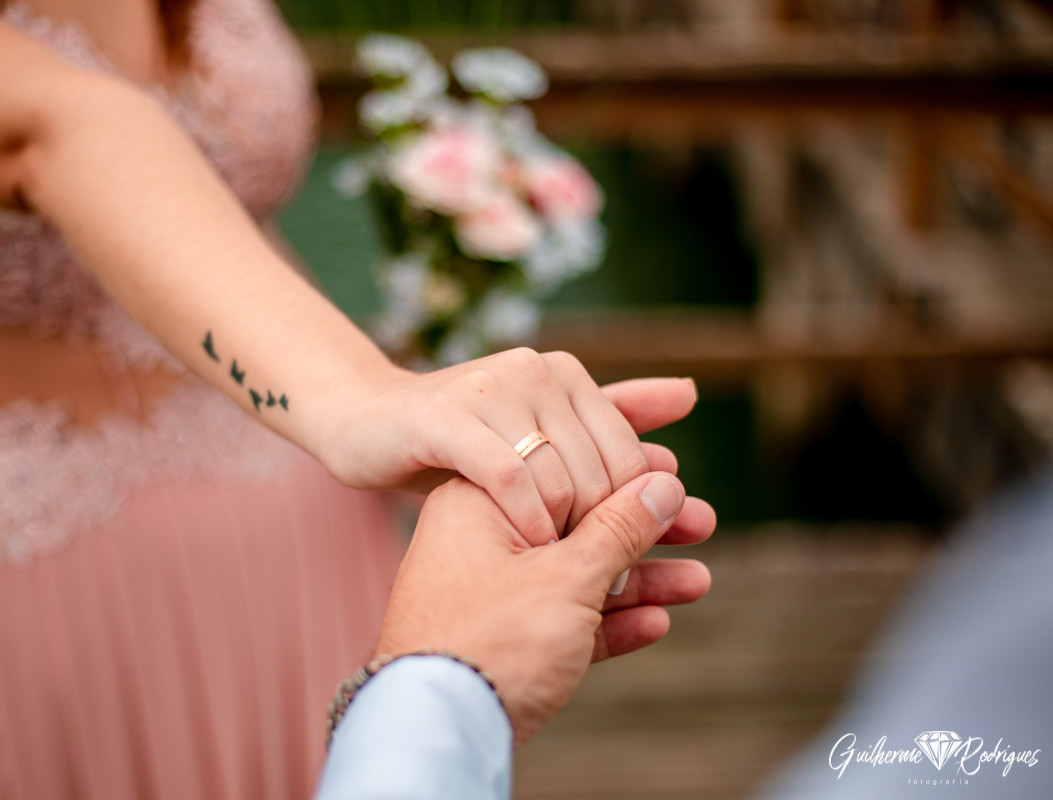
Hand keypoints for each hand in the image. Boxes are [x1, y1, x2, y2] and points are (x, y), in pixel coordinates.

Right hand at [319, 347, 697, 544]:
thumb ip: (612, 415)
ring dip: (567, 537)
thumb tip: (690, 393)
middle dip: (605, 535)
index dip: (634, 514)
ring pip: (563, 479)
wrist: (362, 424)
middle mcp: (534, 370)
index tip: (626, 562)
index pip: (629, 456)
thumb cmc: (456, 439)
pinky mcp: (446, 418)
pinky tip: (525, 549)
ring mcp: (491, 389)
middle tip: (595, 584)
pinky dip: (527, 522)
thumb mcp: (537, 430)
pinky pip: (510, 479)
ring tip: (556, 573)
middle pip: (602, 471)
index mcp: (564, 373)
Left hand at [374, 458, 714, 744]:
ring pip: (577, 576)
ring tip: (698, 581)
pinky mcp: (503, 644)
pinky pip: (565, 623)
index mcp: (482, 501)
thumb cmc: (492, 639)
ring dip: (639, 582)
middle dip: (644, 532)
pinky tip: (658, 623)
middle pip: (577, 523)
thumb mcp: (567, 575)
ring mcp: (491, 594)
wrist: (438, 729)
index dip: (624, 472)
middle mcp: (483, 540)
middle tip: (702, 523)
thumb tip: (663, 485)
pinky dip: (609, 624)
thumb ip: (619, 528)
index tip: (675, 473)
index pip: (564, 468)